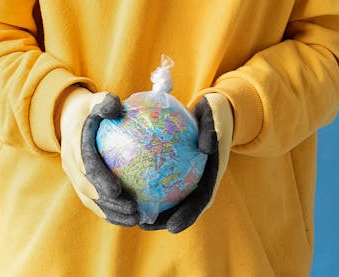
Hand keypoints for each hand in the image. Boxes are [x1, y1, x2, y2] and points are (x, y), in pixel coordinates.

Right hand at [59, 87, 138, 225]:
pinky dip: (109, 211)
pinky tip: (130, 217)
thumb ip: (105, 102)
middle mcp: (70, 163)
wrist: (67, 118)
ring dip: (110, 213)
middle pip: (88, 189)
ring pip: (90, 200)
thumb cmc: (89, 108)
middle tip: (133, 210)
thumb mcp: (95, 100)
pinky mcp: (80, 182)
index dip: (99, 178)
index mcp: (74, 144)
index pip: (85, 164)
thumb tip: (116, 105)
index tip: (117, 189)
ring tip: (135, 219)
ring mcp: (73, 175)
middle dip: (108, 203)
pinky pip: (93, 201)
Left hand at [140, 92, 232, 233]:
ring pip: (168, 196)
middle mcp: (199, 180)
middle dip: (163, 220)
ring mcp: (187, 176)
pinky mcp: (176, 169)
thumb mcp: (214, 119)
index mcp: (212, 175)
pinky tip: (124, 181)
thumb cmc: (213, 114)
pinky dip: (145, 183)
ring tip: (130, 212)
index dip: (187, 216)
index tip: (172, 227)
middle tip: (143, 224)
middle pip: (181, 206)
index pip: (201, 201)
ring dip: (151, 207)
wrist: (212, 111)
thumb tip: (206, 147)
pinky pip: (159, 177)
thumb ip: (211, 131)